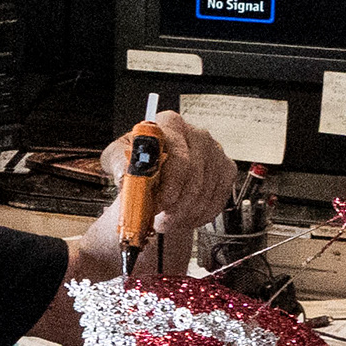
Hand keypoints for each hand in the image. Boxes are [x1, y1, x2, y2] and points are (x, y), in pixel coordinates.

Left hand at [94, 111, 239, 262]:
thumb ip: (119, 163)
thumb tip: (123, 174)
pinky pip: (217, 199)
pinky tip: (185, 216)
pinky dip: (200, 215)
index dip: (168, 185)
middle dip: (176, 206)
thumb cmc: (141, 161)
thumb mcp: (120, 156)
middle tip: (161, 221)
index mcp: (170, 124)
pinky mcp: (226, 168)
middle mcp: (197, 134)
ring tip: (168, 221)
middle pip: (193, 177)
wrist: (159, 171)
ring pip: (204, 193)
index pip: (177, 157)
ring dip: (185, 214)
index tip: (157, 204)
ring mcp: (215, 151)